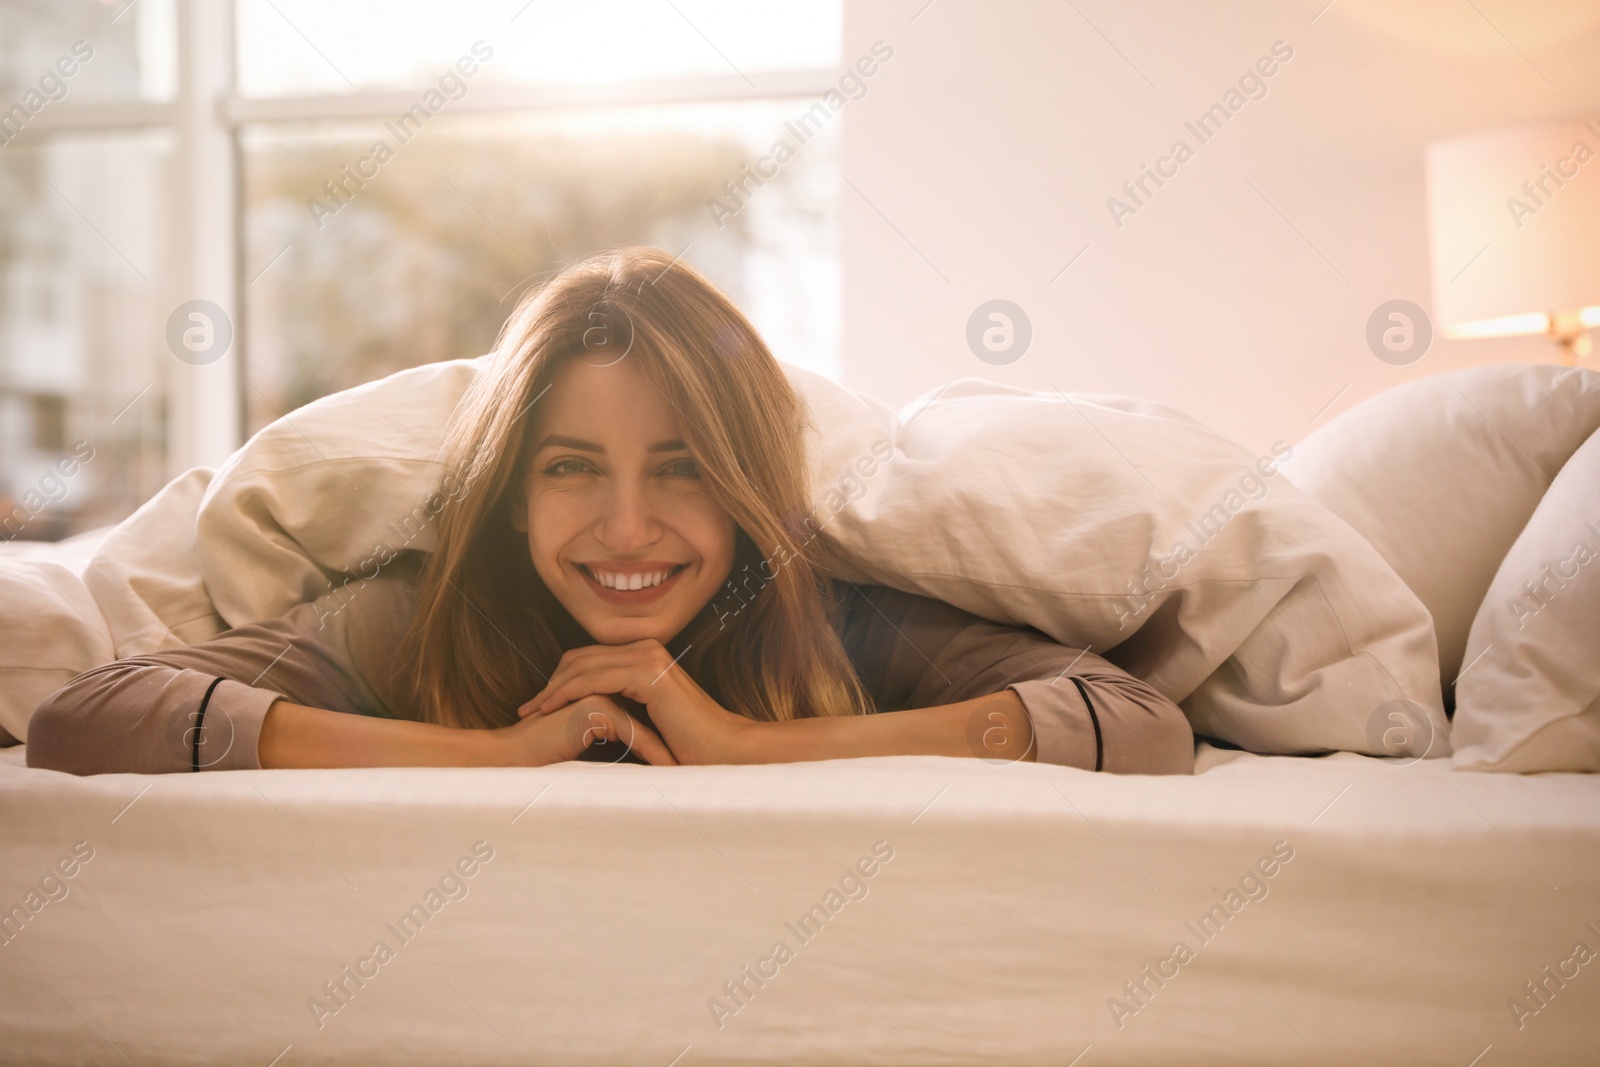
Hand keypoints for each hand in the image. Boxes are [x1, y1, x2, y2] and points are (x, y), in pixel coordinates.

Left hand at [519, 640, 757, 764]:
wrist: (723, 751)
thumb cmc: (691, 746)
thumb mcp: (648, 720)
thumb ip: (625, 707)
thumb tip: (596, 718)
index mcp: (646, 655)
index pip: (590, 658)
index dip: (560, 679)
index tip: (538, 705)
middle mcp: (646, 648)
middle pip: (580, 657)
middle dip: (550, 681)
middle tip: (526, 708)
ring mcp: (648, 657)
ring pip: (582, 665)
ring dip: (552, 688)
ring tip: (531, 711)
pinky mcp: (647, 672)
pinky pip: (594, 678)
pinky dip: (567, 692)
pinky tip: (549, 709)